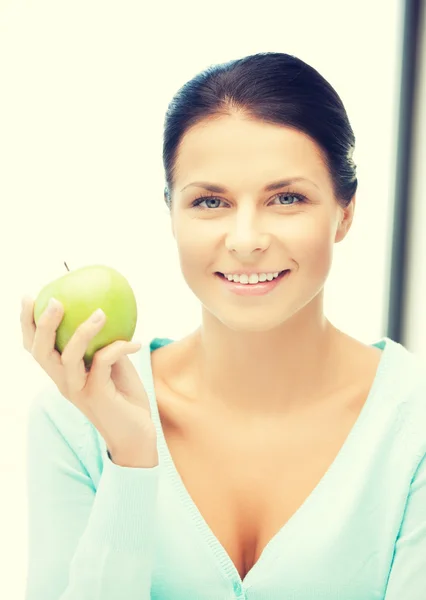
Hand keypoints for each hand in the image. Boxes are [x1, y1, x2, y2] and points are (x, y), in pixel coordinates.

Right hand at [20, 296, 157, 465]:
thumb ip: (103, 344)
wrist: (138, 435)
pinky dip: (119, 347)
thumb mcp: (113, 365)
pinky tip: (135, 342)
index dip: (27, 324)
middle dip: (43, 324)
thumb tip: (106, 311)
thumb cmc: (125, 397)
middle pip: (41, 352)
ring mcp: (79, 391)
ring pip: (68, 357)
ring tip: (100, 312)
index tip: (29, 297)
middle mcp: (64, 383)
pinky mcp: (97, 395)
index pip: (36, 348)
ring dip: (83, 331)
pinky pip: (104, 361)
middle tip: (55, 301)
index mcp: (62, 374)